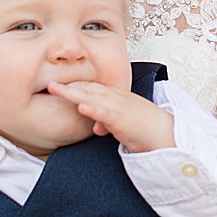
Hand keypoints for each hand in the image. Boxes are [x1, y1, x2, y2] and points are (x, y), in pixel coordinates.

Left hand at [52, 81, 175, 152]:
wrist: (168, 134)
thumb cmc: (148, 129)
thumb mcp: (123, 124)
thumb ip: (108, 122)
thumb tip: (96, 127)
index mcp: (117, 96)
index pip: (92, 87)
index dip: (74, 84)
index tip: (57, 83)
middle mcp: (117, 97)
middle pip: (88, 87)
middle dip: (67, 84)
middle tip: (48, 82)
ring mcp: (119, 106)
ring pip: (92, 96)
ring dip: (72, 92)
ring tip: (54, 88)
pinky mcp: (123, 119)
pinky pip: (105, 112)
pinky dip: (92, 108)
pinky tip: (80, 106)